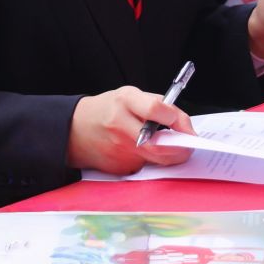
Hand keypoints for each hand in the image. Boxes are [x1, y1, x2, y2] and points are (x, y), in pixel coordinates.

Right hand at [67, 87, 193, 176]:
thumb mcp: (131, 96)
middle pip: (159, 145)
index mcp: (125, 102)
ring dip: (169, 155)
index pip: (156, 110)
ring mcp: (118, 150)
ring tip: (168, 145)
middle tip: (188, 145)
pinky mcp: (118, 167)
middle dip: (181, 148)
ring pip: (156, 159)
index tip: (186, 126)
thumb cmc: (108, 110)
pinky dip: (150, 160)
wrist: (75, 129)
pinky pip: (145, 166)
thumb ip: (158, 105)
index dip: (176, 119)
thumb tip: (184, 125)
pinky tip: (142, 151)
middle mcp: (120, 126)